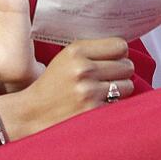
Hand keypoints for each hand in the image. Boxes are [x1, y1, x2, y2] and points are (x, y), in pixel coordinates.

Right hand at [0, 38, 134, 140]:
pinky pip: (120, 104)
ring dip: (120, 90)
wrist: (32, 113)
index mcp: (76, 51)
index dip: (119, 54)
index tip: (113, 60)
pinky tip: (98, 105)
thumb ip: (91, 51)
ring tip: (103, 92)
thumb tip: (124, 50)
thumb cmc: (52, 85)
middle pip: (127, 66)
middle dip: (121, 72)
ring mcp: (89, 92)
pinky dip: (113, 106)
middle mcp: (83, 69)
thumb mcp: (65, 59)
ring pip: (128, 85)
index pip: (120, 46)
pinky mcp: (93, 112)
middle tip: (108, 78)